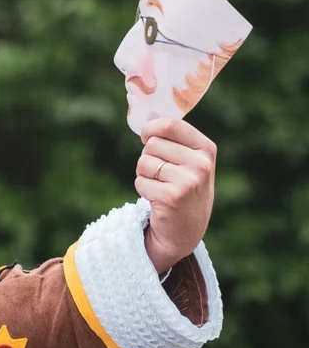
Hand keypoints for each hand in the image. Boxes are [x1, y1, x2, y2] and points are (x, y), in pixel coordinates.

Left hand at [135, 118, 216, 273]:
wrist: (185, 230)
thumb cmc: (183, 189)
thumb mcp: (189, 162)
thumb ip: (174, 140)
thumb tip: (147, 118)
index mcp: (206, 149)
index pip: (171, 125)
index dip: (151, 128)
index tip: (146, 136)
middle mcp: (201, 165)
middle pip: (152, 144)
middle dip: (147, 156)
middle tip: (160, 173)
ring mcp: (188, 182)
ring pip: (144, 162)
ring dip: (144, 174)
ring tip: (161, 186)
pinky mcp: (171, 197)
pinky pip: (140, 181)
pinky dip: (143, 189)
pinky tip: (158, 199)